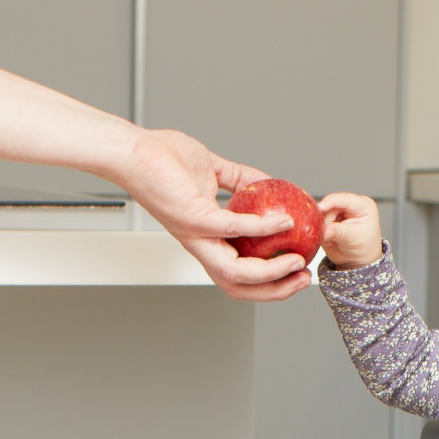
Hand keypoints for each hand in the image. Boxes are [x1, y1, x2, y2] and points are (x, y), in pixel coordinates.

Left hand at [116, 131, 312, 301]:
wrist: (136, 149)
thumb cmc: (164, 158)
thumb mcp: (214, 169)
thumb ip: (244, 180)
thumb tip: (272, 181)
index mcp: (207, 237)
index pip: (239, 272)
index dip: (269, 279)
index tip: (297, 268)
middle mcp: (201, 243)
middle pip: (239, 286)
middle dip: (276, 289)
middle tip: (302, 278)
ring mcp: (196, 234)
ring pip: (235, 273)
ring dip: (270, 274)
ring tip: (295, 262)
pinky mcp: (193, 217)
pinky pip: (233, 229)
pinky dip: (261, 229)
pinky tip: (281, 222)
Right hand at [316, 192, 384, 268]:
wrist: (358, 260)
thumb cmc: (364, 247)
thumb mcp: (354, 238)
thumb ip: (338, 232)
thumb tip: (325, 230)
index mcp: (362, 205)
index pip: (343, 199)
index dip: (329, 202)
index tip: (320, 208)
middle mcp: (350, 205)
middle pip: (330, 206)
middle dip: (325, 220)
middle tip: (326, 234)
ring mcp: (339, 212)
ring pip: (322, 213)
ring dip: (322, 226)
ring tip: (330, 240)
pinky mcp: (329, 219)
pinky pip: (319, 221)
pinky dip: (320, 230)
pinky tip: (327, 240)